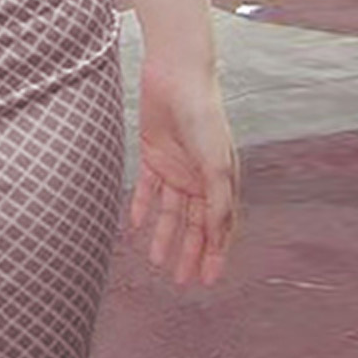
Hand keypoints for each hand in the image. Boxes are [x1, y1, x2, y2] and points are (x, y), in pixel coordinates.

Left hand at [129, 62, 240, 288]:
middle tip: (182, 281)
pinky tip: (135, 226)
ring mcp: (177, 166)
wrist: (176, 76)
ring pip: (171, 211)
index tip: (208, 280)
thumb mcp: (215, 161)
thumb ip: (218, 199)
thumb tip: (219, 235)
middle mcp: (200, 176)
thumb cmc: (203, 115)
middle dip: (190, 253)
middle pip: (195, 224)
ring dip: (165, 236)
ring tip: (157, 261)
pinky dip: (142, 207)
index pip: (219, 225)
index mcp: (221, 179)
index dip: (215, 253)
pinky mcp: (153, 155)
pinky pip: (148, 189)